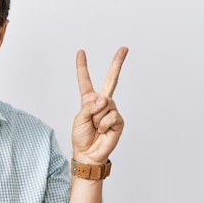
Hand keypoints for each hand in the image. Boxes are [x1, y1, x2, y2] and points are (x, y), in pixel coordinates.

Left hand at [72, 47, 128, 164]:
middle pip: (111, 80)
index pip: (85, 81)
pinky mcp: (119, 120)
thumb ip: (89, 106)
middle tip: (124, 48)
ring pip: (106, 104)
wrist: (89, 154)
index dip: (82, 67)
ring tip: (96, 127)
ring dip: (97, 118)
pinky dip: (105, 124)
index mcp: (88, 100)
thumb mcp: (79, 119)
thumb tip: (104, 99)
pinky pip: (111, 115)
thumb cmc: (81, 137)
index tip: (81, 52)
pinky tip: (103, 130)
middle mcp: (102, 102)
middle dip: (117, 64)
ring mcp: (112, 110)